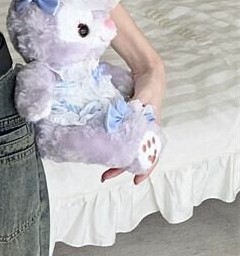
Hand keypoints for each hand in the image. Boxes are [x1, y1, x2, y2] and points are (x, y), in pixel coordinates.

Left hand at [101, 63, 166, 185]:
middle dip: (120, 168)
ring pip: (126, 151)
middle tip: (105, 176)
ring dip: (115, 160)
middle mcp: (145, 134)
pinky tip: (102, 151)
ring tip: (102, 169)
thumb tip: (129, 113)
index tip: (136, 181)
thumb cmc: (150, 86)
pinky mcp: (126, 124)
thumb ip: (137, 106)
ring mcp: (135, 130)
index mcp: (153, 131)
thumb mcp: (145, 96)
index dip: (145, 169)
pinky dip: (113, 147)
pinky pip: (121, 139)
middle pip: (134, 158)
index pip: (152, 155)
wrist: (148, 74)